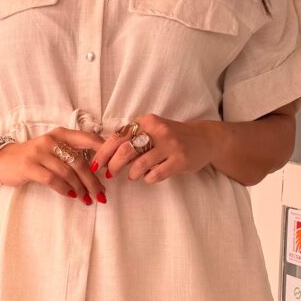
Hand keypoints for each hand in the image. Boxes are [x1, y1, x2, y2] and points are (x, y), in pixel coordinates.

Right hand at [0, 127, 106, 200]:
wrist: (2, 160)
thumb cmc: (33, 158)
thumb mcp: (52, 149)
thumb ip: (72, 153)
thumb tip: (98, 169)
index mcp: (60, 134)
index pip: (87, 138)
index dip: (103, 152)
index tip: (112, 168)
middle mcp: (51, 140)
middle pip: (79, 161)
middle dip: (93, 180)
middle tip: (101, 194)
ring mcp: (39, 152)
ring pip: (67, 172)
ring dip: (80, 188)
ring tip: (86, 198)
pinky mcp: (29, 166)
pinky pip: (52, 179)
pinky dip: (64, 189)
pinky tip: (71, 196)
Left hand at [92, 114, 215, 183]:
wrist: (204, 139)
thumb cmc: (172, 137)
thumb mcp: (152, 130)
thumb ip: (132, 138)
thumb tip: (106, 154)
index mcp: (147, 121)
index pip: (118, 136)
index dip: (103, 152)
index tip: (96, 164)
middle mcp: (158, 131)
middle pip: (125, 151)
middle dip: (113, 166)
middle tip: (111, 174)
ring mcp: (170, 145)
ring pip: (139, 165)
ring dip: (132, 174)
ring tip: (134, 175)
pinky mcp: (180, 160)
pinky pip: (155, 175)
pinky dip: (148, 178)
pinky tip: (151, 175)